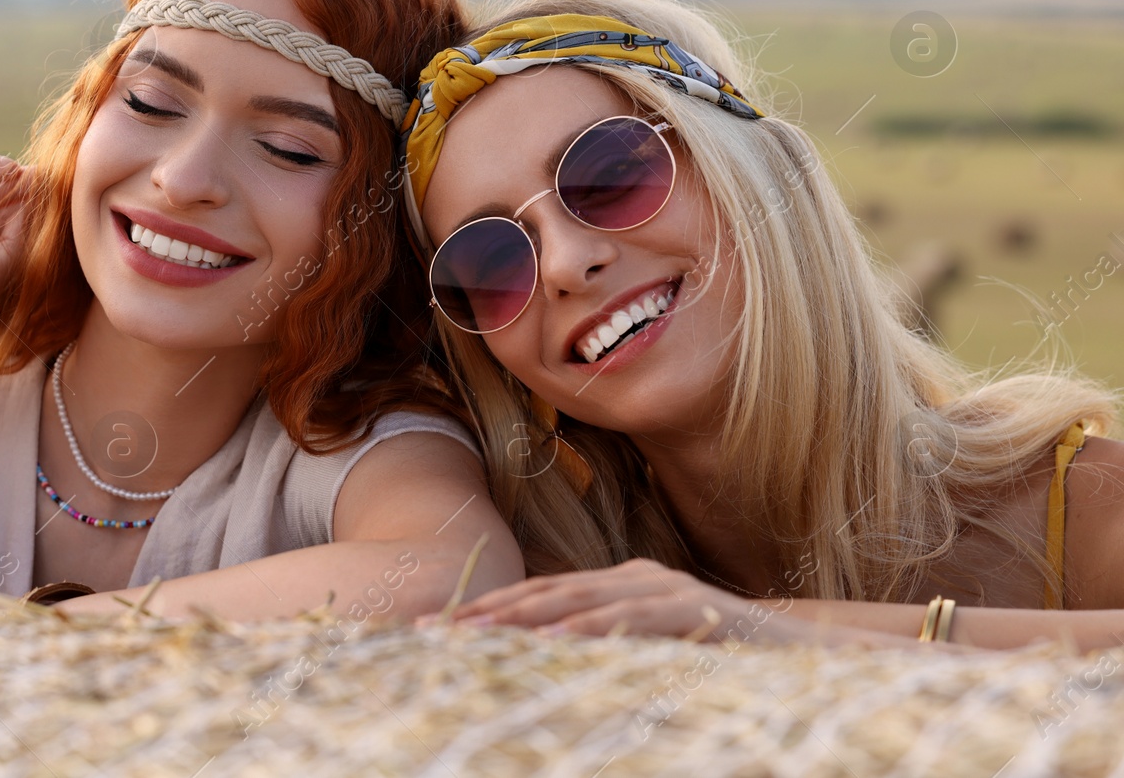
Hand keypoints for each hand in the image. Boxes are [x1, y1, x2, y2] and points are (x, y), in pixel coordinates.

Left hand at [447, 558, 811, 645]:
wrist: (806, 650)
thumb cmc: (722, 657)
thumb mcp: (653, 652)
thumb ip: (610, 647)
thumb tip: (549, 666)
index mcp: (620, 584)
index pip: (542, 596)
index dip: (490, 610)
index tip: (439, 629)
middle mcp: (634, 576)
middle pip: (547, 593)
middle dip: (488, 612)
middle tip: (435, 630)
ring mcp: (661, 587)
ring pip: (578, 600)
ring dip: (523, 618)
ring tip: (476, 635)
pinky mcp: (689, 606)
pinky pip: (628, 618)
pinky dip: (588, 629)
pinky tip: (551, 643)